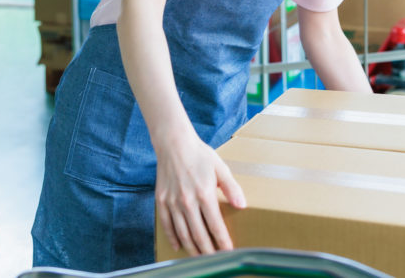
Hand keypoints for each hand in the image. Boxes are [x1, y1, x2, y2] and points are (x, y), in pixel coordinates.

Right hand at [154, 132, 245, 255]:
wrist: (174, 144)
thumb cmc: (200, 155)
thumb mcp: (221, 168)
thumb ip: (232, 188)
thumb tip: (242, 205)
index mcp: (204, 194)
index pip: (215, 225)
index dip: (222, 241)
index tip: (229, 252)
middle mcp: (187, 201)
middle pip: (199, 234)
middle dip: (208, 251)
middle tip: (215, 261)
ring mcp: (173, 202)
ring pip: (183, 233)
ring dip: (192, 249)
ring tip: (200, 258)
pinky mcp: (161, 201)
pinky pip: (167, 225)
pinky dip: (173, 238)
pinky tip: (178, 246)